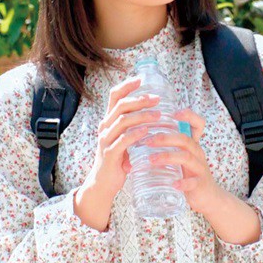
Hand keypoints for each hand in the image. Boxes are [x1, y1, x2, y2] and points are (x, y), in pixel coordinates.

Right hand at [73, 76, 161, 230]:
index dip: (127, 86)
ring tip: (158, 115)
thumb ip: (134, 126)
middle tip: (157, 100)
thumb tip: (155, 112)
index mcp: (109, 121)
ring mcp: (106, 140)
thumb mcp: (125, 139)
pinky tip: (147, 132)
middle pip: (121, 106)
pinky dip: (136, 134)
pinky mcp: (110, 154)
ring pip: (123, 121)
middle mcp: (105, 127)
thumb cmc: (118, 160)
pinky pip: (123, 140)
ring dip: (142, 116)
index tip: (141, 79)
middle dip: (140, 100)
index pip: (115, 96)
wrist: (104, 184)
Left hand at [142, 108, 224, 215]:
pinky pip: (192, 182)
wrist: (207, 196)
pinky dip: (183, 182)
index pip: (198, 124)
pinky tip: (173, 184)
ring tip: (151, 159)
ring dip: (168, 156)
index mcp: (192, 144)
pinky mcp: (200, 184)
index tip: (173, 113)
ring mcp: (199, 168)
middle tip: (146, 140)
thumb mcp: (181, 157)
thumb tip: (138, 142)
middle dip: (165, 138)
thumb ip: (166, 148)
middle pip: (184, 139)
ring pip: (186, 157)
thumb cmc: (189, 174)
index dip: (188, 116)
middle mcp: (197, 153)